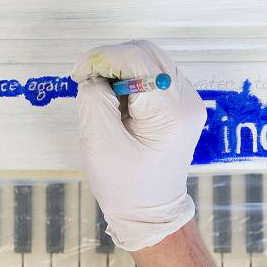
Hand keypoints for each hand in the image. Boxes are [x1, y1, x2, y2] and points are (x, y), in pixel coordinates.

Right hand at [72, 40, 205, 250]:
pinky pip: (155, 76)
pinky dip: (132, 79)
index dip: (103, 57)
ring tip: (102, 94)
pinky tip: (118, 101)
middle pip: (148, 53)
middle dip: (112, 59)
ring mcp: (188, 102)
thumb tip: (96, 74)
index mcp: (170, 113)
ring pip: (151, 61)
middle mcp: (187, 101)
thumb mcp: (99, 143)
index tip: (78, 72)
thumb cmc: (125, 185)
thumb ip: (95, 99)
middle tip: (86, 78)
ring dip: (121, 68)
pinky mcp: (181, 106)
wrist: (151, 213)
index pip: (138, 60)